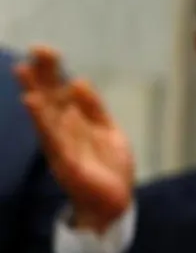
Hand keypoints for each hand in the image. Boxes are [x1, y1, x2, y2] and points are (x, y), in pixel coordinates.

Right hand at [14, 45, 133, 232]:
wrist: (115, 203)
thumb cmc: (109, 167)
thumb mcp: (107, 130)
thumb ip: (94, 108)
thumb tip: (77, 80)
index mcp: (74, 122)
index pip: (59, 91)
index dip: (52, 71)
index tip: (43, 50)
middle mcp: (63, 131)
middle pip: (49, 98)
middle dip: (42, 75)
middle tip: (34, 50)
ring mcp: (62, 145)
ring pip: (45, 115)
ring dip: (35, 93)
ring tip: (23, 71)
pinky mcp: (66, 161)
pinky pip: (53, 138)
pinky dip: (44, 121)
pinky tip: (34, 104)